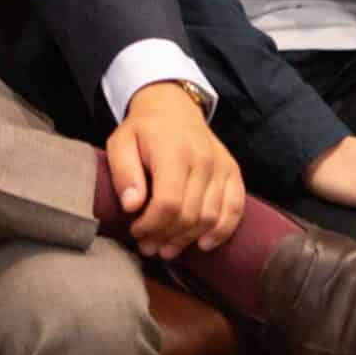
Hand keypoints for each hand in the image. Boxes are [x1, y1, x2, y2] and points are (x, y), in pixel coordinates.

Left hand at [104, 82, 246, 258]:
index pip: (168, 203)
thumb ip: (124, 173)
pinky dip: (222, 231)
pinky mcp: (232, 172)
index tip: (136, 231)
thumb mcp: (120, 143)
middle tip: (148, 246)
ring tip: (167, 248)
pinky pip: (235, 208)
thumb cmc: (144, 130)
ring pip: (210, 217)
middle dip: (166, 237)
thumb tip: (132, 206)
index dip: (151, 225)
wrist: (173, 107)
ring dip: (188, 239)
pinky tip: (204, 244)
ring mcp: (221, 166)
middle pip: (189, 215)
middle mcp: (203, 159)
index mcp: (173, 151)